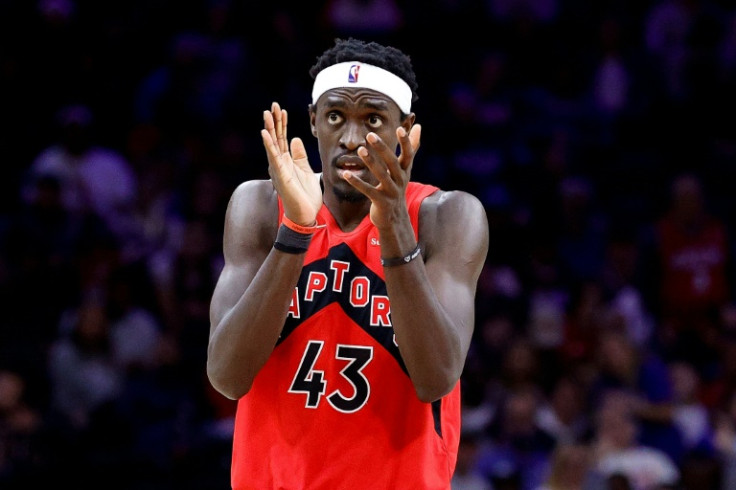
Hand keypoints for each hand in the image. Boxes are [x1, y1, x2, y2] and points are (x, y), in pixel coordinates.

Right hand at [261, 102, 321, 224]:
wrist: (305, 215)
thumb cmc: (305, 196)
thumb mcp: (306, 171)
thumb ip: (300, 156)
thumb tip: (295, 139)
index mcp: (287, 161)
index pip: (283, 138)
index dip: (283, 124)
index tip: (282, 110)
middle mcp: (280, 163)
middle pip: (276, 138)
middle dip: (275, 121)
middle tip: (273, 105)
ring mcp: (279, 168)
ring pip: (273, 144)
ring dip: (270, 128)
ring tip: (267, 113)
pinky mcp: (280, 175)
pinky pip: (274, 157)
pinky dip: (269, 144)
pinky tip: (265, 133)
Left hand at [342, 124, 420, 228]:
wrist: (395, 218)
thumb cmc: (397, 187)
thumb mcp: (405, 168)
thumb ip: (411, 148)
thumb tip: (419, 126)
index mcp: (405, 171)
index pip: (408, 154)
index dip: (406, 142)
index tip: (400, 128)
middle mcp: (400, 180)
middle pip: (392, 163)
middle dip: (382, 148)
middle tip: (370, 135)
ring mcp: (391, 192)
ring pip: (381, 175)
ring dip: (370, 162)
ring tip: (360, 150)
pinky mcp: (381, 202)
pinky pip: (368, 190)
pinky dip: (356, 182)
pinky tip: (346, 174)